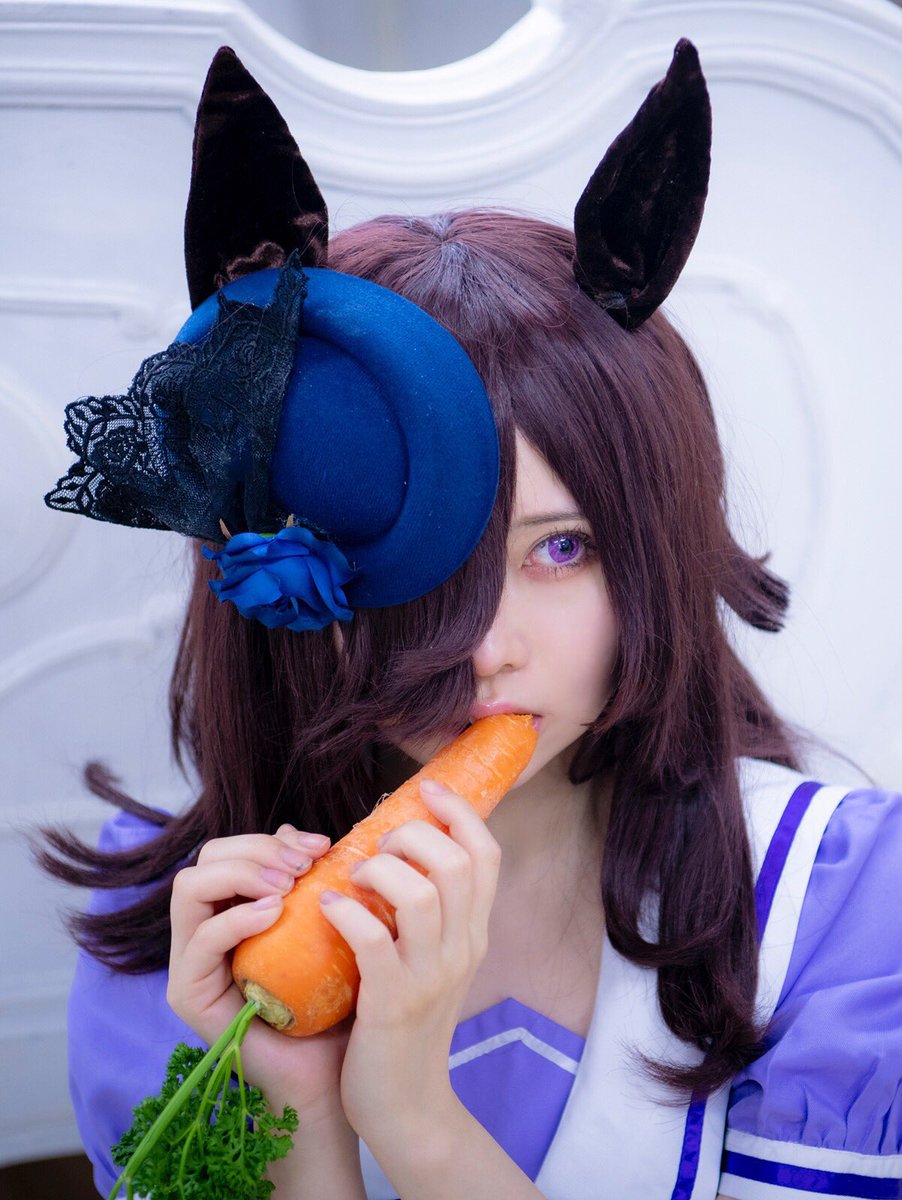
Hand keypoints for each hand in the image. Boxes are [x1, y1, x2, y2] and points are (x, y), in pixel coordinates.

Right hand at [167, 825, 349, 1123]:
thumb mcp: (325, 926)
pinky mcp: (188, 994)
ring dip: (243, 872)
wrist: (332, 1071)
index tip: (323, 845)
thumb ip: (309, 881)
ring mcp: (190, 963)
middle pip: (207, 858)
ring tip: (288, 885)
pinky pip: (199, 939)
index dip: (274, 839)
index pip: (232, 849)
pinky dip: (236, 917)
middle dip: (258, 848)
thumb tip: (301, 836)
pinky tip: (274, 913)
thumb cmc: (332, 1000)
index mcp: (232, 909)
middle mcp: (204, 931)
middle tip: (305, 863)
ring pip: (191, 886)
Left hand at [318, 780, 500, 1147]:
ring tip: (354, 874)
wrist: (406, 1106)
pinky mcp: (393, 1004)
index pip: (487, 855)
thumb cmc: (406, 1022)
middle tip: (380, 844)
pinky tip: (327, 906)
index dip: (460, 812)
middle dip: (414, 834)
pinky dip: (346, 912)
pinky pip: (373, 939)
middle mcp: (462, 949)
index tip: (427, 789)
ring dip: (380, 870)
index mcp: (474, 933)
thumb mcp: (431, 960)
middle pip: (457, 863)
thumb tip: (387, 847)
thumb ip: (420, 909)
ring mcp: (431, 977)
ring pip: (420, 894)